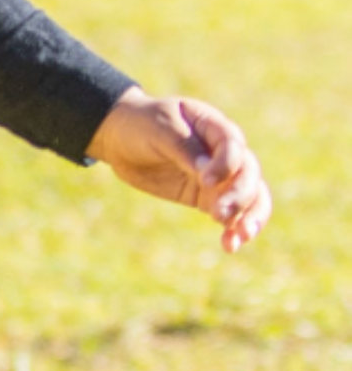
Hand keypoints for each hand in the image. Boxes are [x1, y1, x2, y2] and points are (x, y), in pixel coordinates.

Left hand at [86, 88, 271, 252]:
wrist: (120, 139)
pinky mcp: (208, 196)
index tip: (205, 180)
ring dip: (249, 216)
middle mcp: (223, 151)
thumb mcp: (159, 129)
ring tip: (241, 236)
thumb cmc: (141, 125)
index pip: (233, 146)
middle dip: (240, 195)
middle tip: (221, 214)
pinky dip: (233, 229)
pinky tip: (230, 245)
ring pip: (250, 196)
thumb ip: (184, 148)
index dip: (225, 165)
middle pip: (248, 174)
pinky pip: (230, 213)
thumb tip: (208, 174)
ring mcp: (219, 176)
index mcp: (213, 125)